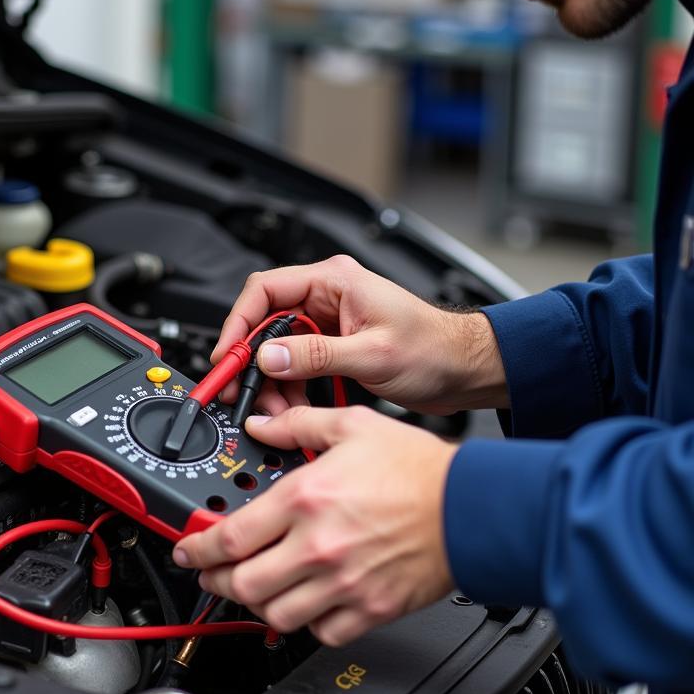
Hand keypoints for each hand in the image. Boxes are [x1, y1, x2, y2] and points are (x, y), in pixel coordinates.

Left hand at [173, 406, 457, 645]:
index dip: (197, 549)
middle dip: (218, 582)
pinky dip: (307, 623)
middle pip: (243, 584)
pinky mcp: (369, 609)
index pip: (231, 537)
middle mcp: (318, 546)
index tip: (188, 551)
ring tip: (255, 590)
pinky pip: (321, 632)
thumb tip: (261, 426)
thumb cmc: (418, 469)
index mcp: (305, 499)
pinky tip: (306, 603)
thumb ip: (298, 425)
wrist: (472, 507)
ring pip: (275, 615)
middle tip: (214, 574)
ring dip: (257, 605)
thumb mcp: (352, 426)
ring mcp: (343, 584)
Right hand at [213, 255, 507, 414]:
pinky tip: (294, 411)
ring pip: (278, 351)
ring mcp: (329, 323)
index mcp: (334, 282)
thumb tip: (270, 356)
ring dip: (272, 383)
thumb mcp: (372, 354)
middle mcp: (327, 297)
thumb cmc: (435, 349)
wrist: (466, 370)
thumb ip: (317, 356)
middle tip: (242, 392)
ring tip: (276, 412)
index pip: (266, 290)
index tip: (227, 355)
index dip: (239, 322)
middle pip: (266, 324)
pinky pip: (296, 366)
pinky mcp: (333, 347)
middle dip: (254, 362)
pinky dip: (290, 390)